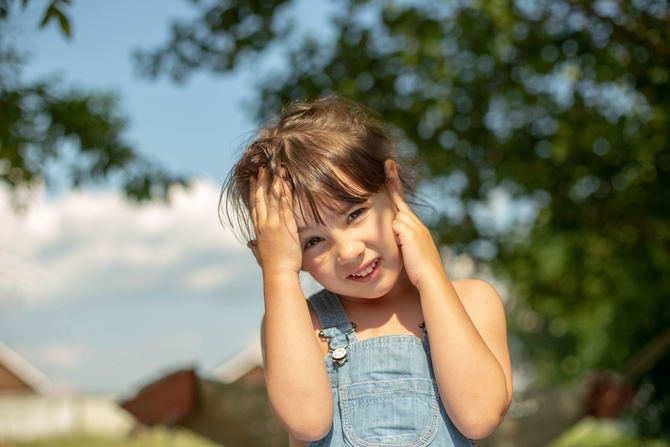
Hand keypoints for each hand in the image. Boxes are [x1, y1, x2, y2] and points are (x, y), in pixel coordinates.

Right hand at [248, 167, 301, 275]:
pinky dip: (286, 192)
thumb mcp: (260, 254)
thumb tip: (251, 244)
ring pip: (273, 197)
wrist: (278, 273)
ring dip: (275, 181)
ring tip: (276, 169)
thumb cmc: (272, 266)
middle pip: (261, 197)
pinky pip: (285, 204)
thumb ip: (256, 247)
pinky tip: (287, 182)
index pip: (254, 205)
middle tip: (263, 167)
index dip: (254, 190)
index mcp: (259, 229)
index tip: (253, 179)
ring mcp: (274, 223)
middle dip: (262, 181)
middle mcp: (264, 223)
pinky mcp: (285, 225)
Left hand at [385, 160, 444, 289]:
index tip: (392, 174)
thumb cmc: (420, 273)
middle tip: (388, 163)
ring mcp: (413, 227)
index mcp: (416, 229)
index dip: (396, 191)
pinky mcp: (408, 232)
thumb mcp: (409, 255)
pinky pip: (394, 225)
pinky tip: (392, 229)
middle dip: (393, 181)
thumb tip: (394, 238)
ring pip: (395, 214)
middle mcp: (416, 224)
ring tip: (387, 176)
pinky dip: (391, 228)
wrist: (431, 280)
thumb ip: (401, 243)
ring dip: (389, 206)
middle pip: (399, 202)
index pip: (402, 206)